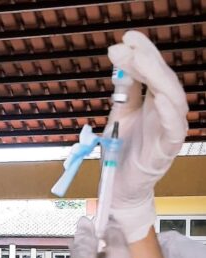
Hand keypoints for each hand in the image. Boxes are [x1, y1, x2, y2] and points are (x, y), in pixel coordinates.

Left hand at [107, 31, 188, 242]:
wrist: (118, 183)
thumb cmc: (120, 150)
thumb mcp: (119, 115)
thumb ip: (124, 93)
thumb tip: (121, 64)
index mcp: (153, 102)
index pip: (152, 72)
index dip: (143, 53)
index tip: (126, 38)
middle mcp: (164, 112)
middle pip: (163, 80)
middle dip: (146, 59)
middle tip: (126, 45)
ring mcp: (168, 130)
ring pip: (172, 98)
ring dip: (156, 78)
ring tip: (139, 61)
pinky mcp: (167, 149)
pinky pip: (174, 129)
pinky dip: (169, 112)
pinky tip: (161, 98)